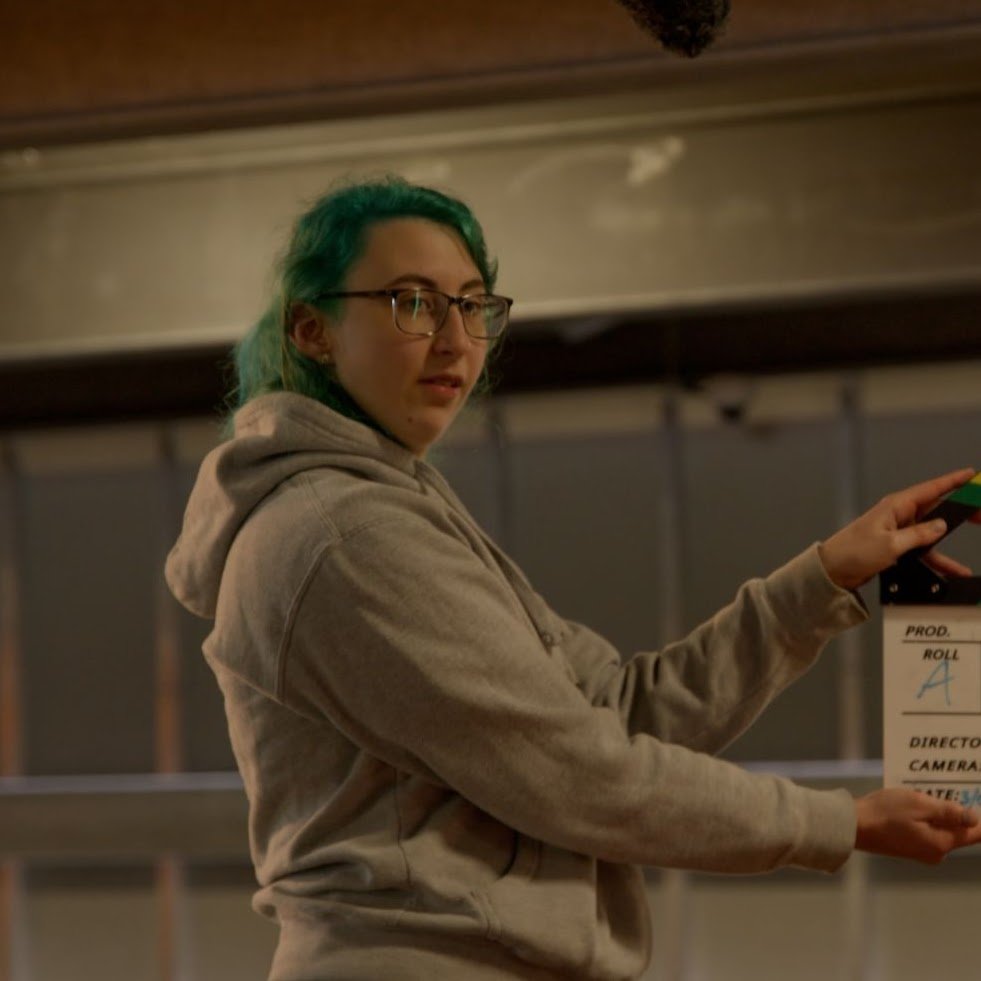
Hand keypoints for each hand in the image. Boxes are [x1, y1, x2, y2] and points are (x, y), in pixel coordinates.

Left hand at [818, 468, 976, 590]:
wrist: (833, 570)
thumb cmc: (854, 552)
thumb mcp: (890, 544)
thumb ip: (918, 535)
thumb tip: (942, 525)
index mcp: (896, 506)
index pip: (931, 489)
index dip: (953, 481)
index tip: (972, 474)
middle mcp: (899, 515)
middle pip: (937, 509)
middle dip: (961, 510)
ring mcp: (899, 531)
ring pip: (932, 532)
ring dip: (951, 539)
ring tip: (975, 534)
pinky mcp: (897, 547)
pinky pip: (924, 551)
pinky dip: (938, 560)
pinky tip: (955, 571)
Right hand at [855, 788, 980, 863]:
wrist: (853, 826)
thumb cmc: (885, 812)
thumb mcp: (918, 804)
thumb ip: (948, 811)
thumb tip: (975, 818)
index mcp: (942, 843)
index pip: (975, 833)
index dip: (979, 818)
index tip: (974, 800)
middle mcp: (937, 852)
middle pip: (958, 830)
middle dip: (955, 811)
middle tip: (942, 791)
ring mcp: (923, 852)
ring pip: (941, 829)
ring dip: (937, 812)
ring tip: (922, 794)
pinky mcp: (910, 848)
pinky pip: (928, 831)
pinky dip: (925, 818)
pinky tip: (911, 805)